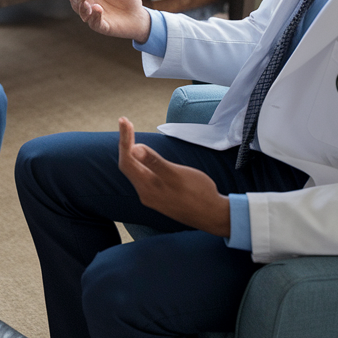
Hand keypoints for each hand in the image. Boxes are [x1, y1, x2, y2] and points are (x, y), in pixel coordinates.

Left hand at [117, 117, 230, 236]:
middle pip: (127, 165)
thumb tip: (133, 148)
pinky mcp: (160, 197)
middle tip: (126, 122)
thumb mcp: (176, 175)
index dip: (124, 139)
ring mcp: (152, 196)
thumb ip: (154, 162)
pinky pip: (143, 176)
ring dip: (131, 152)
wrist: (214, 216)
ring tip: (130, 134)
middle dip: (125, 143)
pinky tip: (145, 156)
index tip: (124, 121)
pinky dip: (140, 161)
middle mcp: (145, 193)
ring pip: (135, 171)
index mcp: (147, 186)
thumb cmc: (198, 194)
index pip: (126, 160)